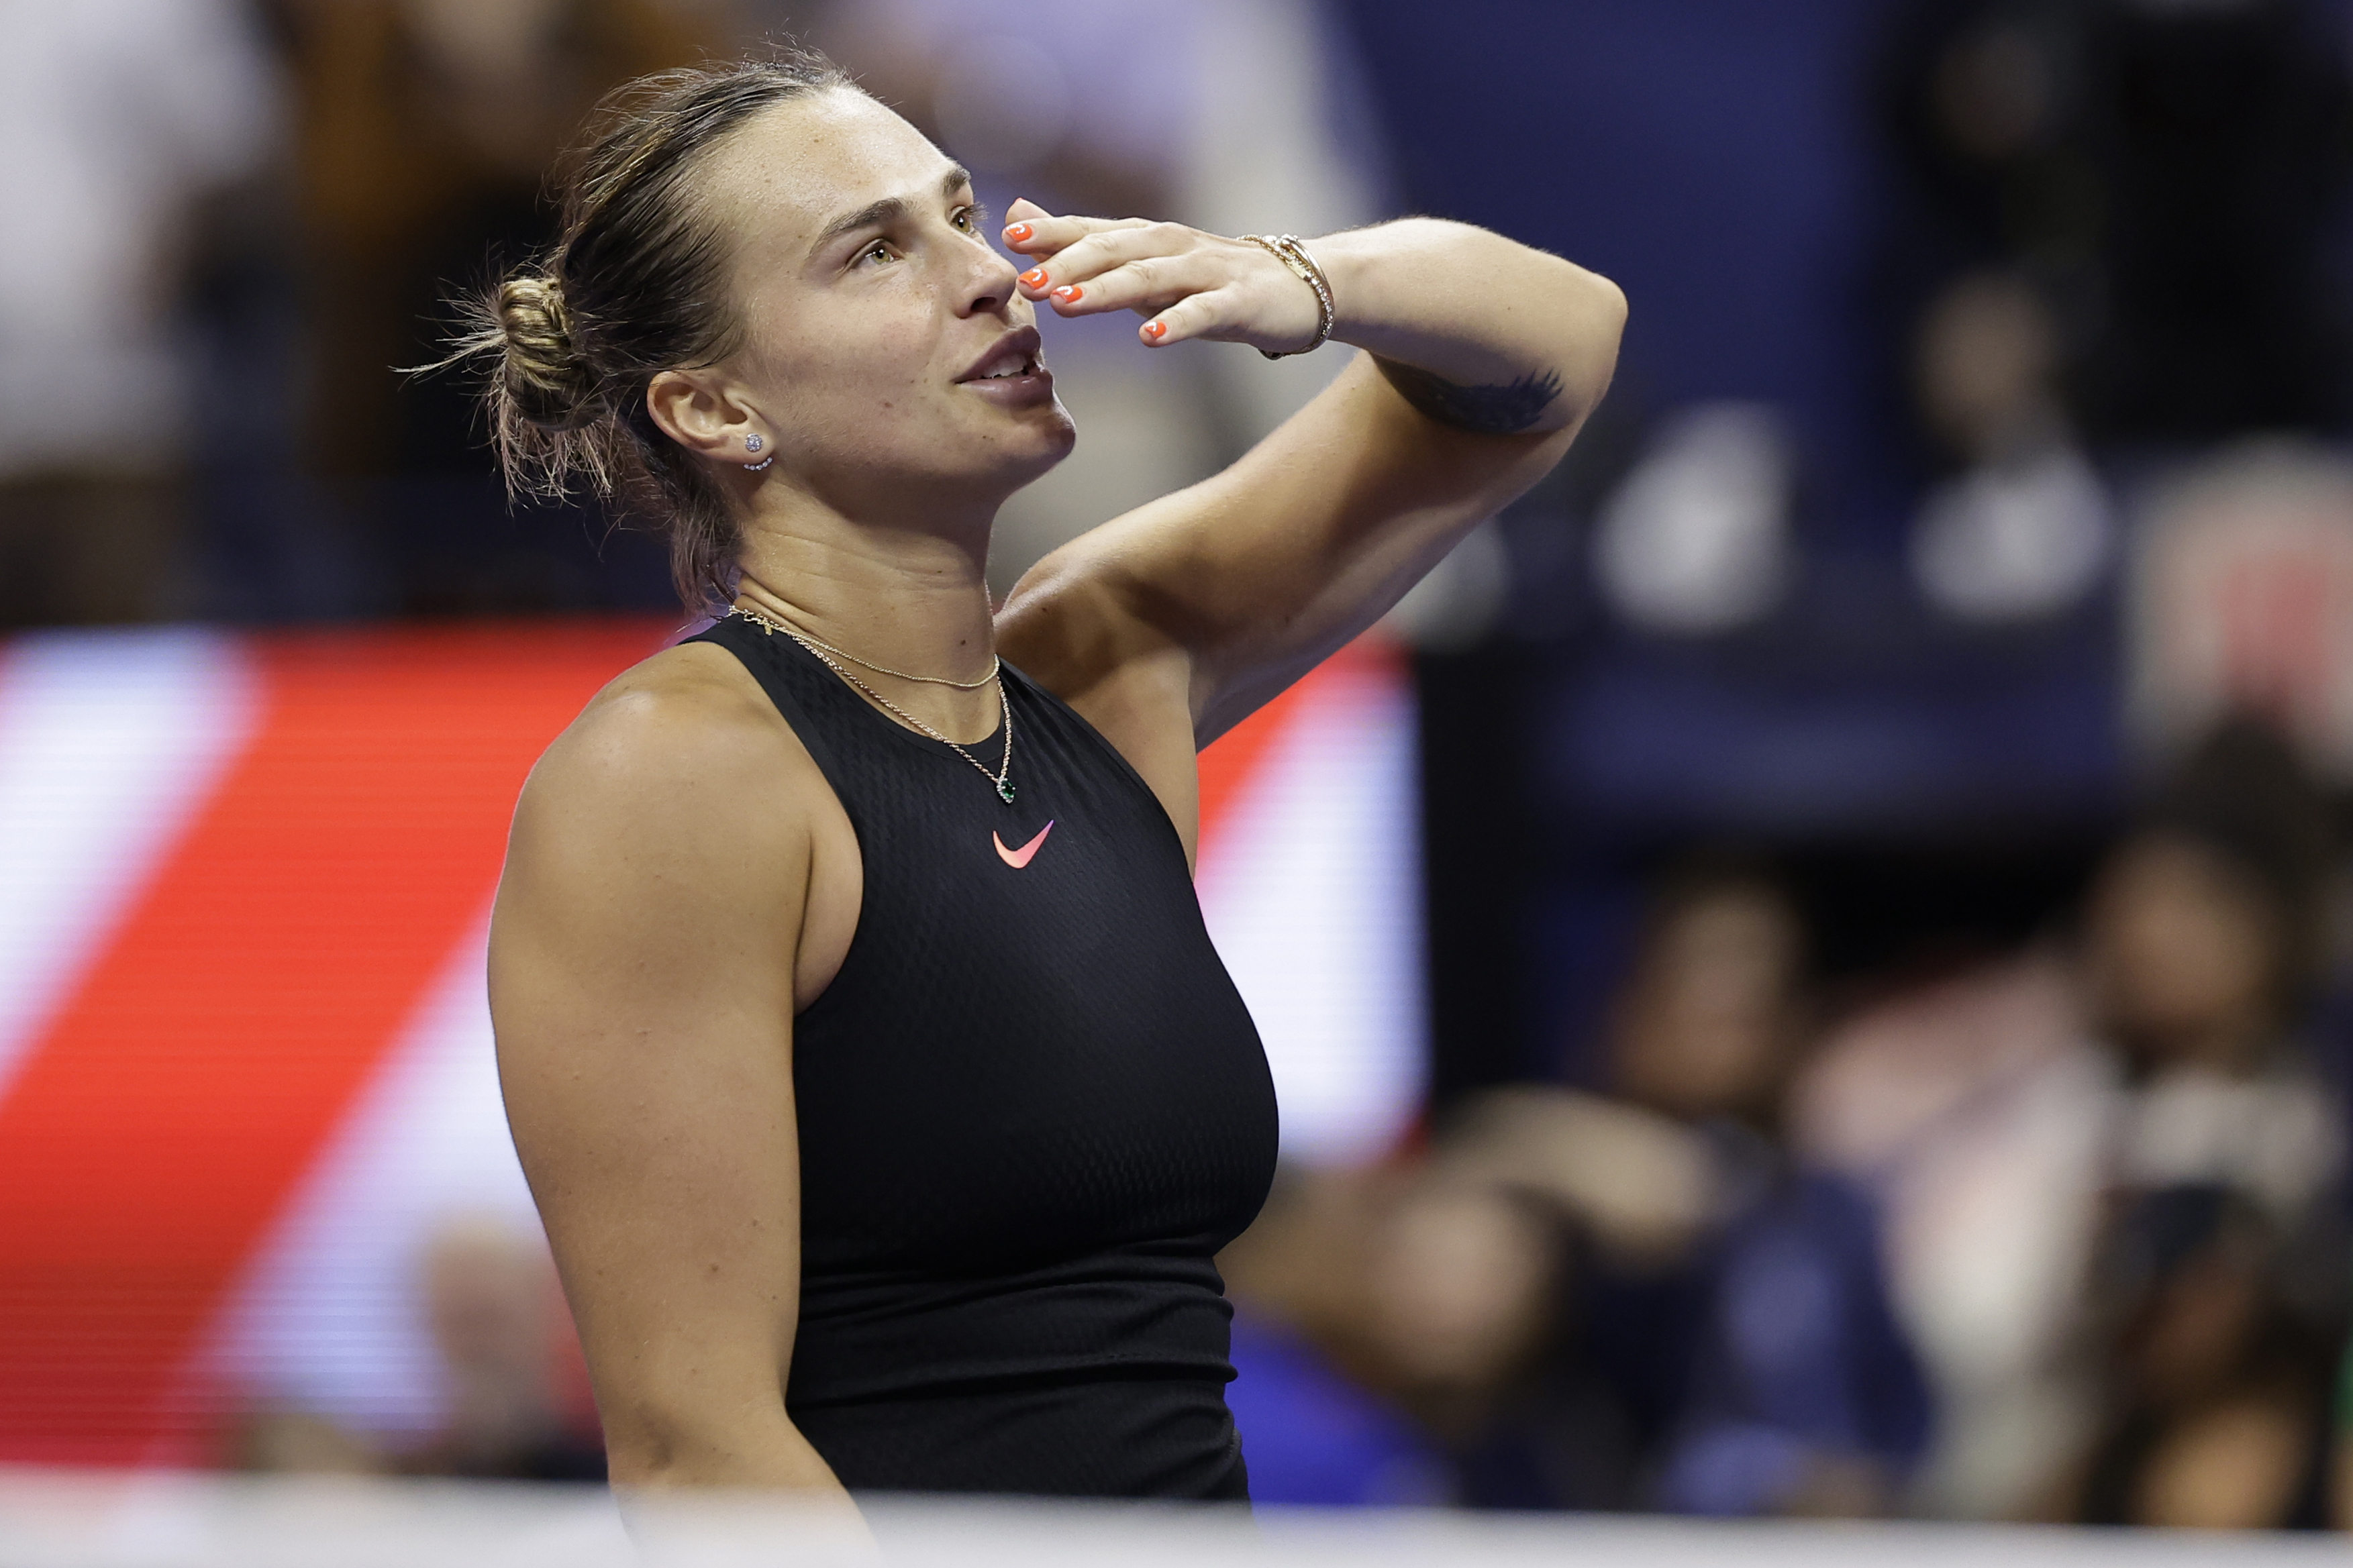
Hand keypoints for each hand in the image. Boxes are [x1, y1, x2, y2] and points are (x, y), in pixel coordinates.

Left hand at [1000, 198, 1326, 352]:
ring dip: (1107, 290)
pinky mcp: (1240, 302)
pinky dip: (1177, 323)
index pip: (1092, 230)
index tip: (1008, 239)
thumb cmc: (1214, 279)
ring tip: (1067, 305)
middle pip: (1114, 250)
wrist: (1306, 286)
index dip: (1052, 233)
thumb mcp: (1144, 261)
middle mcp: (1173, 246)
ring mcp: (1208, 272)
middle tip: (1025, 283)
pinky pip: (1205, 313)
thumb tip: (1018, 217)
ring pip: (1151, 277)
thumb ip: (1081, 243)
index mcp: (1147, 238)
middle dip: (1067, 264)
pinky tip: (1150, 338)